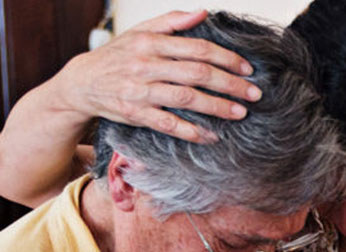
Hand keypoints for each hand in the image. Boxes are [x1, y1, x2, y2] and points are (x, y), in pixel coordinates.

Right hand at [60, 10, 260, 141]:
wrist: (82, 83)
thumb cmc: (118, 56)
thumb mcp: (140, 32)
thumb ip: (172, 23)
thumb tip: (203, 13)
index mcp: (151, 43)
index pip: (197, 48)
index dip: (226, 58)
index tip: (247, 68)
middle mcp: (146, 65)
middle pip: (197, 73)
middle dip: (230, 84)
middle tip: (254, 93)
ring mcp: (141, 91)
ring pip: (186, 98)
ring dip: (217, 107)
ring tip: (240, 113)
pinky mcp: (136, 114)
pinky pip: (169, 124)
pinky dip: (193, 131)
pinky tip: (213, 135)